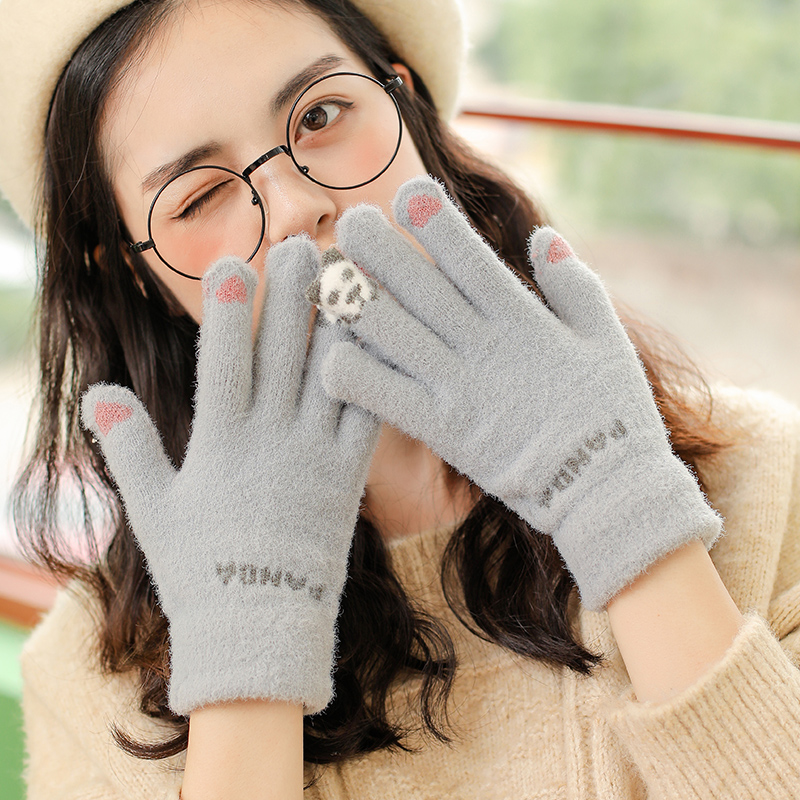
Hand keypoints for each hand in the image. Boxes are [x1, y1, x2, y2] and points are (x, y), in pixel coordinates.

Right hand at [81, 237, 379, 715]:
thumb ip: (130, 448)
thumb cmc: (199, 570)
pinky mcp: (350, 479)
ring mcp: (315, 459)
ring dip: (339, 325)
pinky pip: (367, 419)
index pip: (223, 364)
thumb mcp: (153, 509)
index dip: (229, 312)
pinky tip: (385, 342)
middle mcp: (271, 443)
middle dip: (292, 299)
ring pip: (330, 378)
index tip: (235, 263)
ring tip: (351, 278)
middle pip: (282, 357)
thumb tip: (97, 393)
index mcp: (220, 445)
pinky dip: (375, 378)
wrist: (261, 630)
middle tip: (304, 245)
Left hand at [307, 175, 720, 610]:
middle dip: (381, 251)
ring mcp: (462, 390)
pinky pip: (389, 400)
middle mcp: (486, 348)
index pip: (471, 258)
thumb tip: (543, 236)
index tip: (406, 192)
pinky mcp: (446, 433)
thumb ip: (575, 285)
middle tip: (348, 222)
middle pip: (420, 289)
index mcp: (524, 319)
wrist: (607, 491)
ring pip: (395, 336)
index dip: (436, 221)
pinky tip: (328, 358)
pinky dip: (356, 379)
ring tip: (328, 280)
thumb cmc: (614, 413)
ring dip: (357, 306)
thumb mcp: (608, 339)